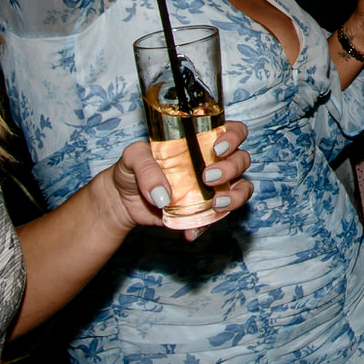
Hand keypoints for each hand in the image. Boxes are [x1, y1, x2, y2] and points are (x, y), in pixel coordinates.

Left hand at [103, 124, 254, 240]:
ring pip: (242, 188)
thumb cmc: (132, 168)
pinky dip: (207, 225)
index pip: (233, 131)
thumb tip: (162, 195)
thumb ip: (146, 168)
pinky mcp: (204, 210)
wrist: (122, 199)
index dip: (234, 137)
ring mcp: (212, 187)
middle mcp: (213, 161)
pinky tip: (190, 231)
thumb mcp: (133, 157)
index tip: (217, 148)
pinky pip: (217, 218)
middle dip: (232, 168)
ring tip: (215, 204)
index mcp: (201, 140)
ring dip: (235, 197)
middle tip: (207, 177)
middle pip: (241, 160)